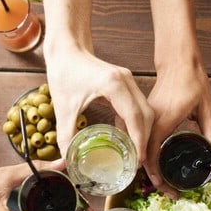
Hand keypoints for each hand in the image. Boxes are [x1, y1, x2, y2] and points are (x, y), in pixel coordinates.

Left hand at [44, 43, 153, 161]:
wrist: (66, 49)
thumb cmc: (64, 72)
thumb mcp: (63, 108)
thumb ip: (66, 137)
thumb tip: (67, 162)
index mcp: (114, 85)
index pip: (135, 117)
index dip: (139, 140)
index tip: (138, 159)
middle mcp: (126, 81)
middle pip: (146, 114)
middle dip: (144, 138)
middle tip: (138, 161)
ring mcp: (128, 80)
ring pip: (145, 110)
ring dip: (142, 130)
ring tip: (134, 152)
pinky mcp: (125, 82)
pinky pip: (137, 105)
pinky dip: (135, 122)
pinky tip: (124, 136)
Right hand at [144, 54, 210, 189]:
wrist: (178, 60)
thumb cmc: (191, 79)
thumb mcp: (206, 107)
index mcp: (162, 121)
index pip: (151, 156)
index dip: (157, 177)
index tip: (168, 189)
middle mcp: (149, 121)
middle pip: (143, 158)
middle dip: (154, 178)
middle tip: (170, 191)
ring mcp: (145, 118)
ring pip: (140, 149)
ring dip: (150, 167)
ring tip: (165, 181)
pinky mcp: (146, 116)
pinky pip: (142, 140)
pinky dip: (148, 154)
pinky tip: (160, 162)